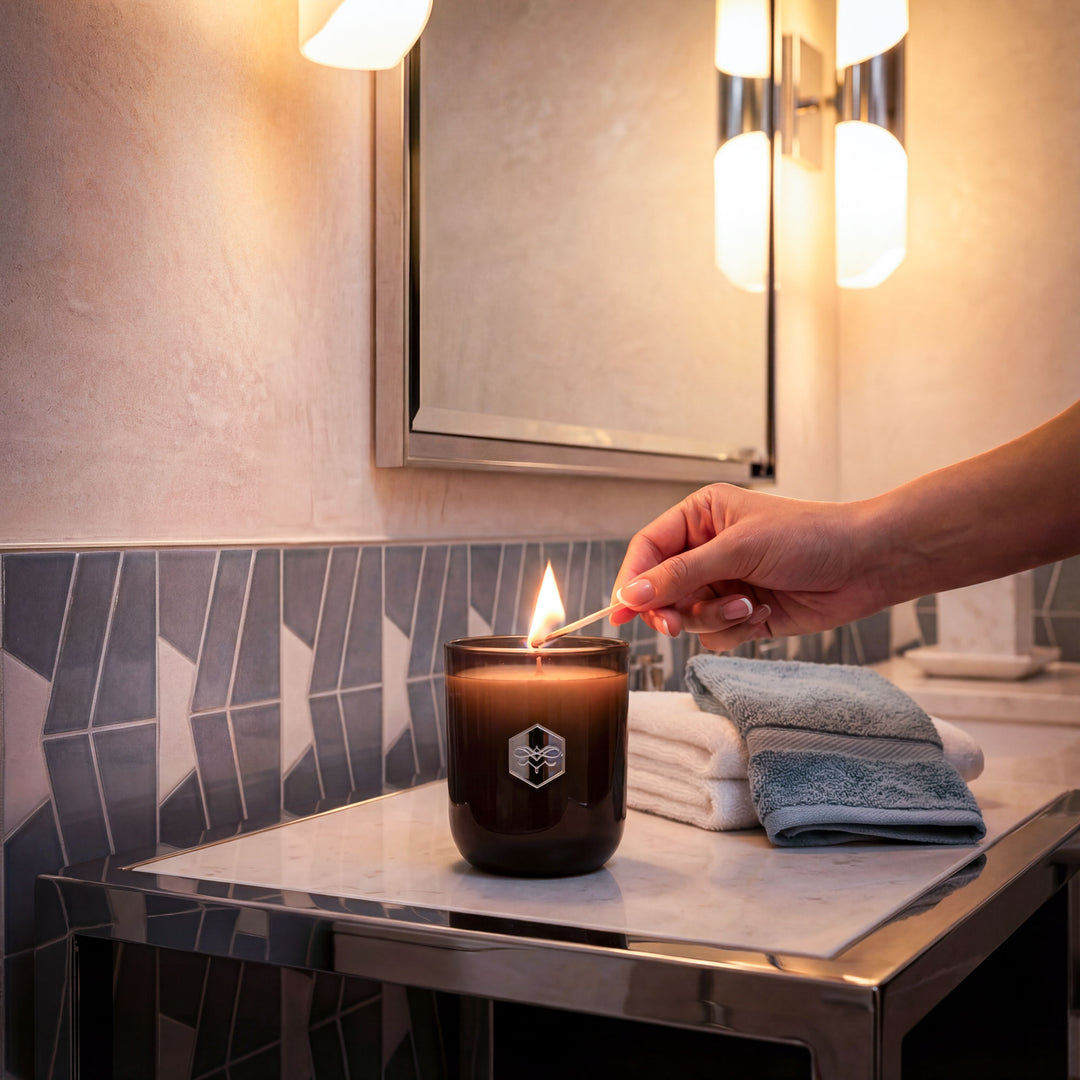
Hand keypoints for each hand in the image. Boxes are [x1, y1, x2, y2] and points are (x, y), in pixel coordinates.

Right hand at [610, 484, 884, 651]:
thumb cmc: (810, 536)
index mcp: (700, 517)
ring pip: (687, 616)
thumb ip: (680, 574)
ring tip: (748, 604)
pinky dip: (735, 629)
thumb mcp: (738, 549)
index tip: (621, 610)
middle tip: (674, 623)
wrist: (865, 564)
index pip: (648, 549)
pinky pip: (714, 635)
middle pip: (661, 589)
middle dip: (672, 608)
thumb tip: (632, 594)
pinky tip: (764, 611)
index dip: (631, 580)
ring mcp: (724, 583)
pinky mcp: (743, 613)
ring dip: (715, 617)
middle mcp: (707, 550)